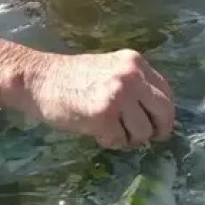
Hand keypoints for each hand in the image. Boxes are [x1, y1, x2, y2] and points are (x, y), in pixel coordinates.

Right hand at [29, 49, 174, 148]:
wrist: (38, 79)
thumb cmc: (71, 77)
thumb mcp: (110, 70)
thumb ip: (134, 85)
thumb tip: (155, 115)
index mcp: (135, 63)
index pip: (166, 92)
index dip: (164, 113)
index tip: (156, 124)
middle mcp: (131, 76)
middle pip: (164, 112)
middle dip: (159, 130)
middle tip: (147, 138)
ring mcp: (118, 95)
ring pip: (143, 131)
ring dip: (129, 138)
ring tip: (111, 130)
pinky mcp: (103, 115)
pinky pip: (119, 140)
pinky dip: (109, 141)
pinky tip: (95, 131)